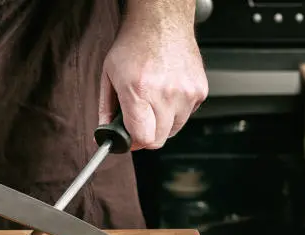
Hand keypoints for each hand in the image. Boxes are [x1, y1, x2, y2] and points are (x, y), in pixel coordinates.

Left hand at [99, 18, 207, 149]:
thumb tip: (104, 133)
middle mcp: (166, 93)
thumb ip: (106, 110)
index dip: (134, 143)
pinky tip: (168, 92)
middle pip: (159, 139)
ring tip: (154, 100)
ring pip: (174, 129)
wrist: (161, 21)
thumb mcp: (109, 76)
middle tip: (140, 120)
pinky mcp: (200, 91)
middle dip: (147, 134)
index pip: (143, 138)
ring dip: (163, 123)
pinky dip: (177, 110)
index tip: (130, 139)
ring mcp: (186, 93)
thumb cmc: (135, 43)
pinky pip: (187, 115)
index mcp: (140, 90)